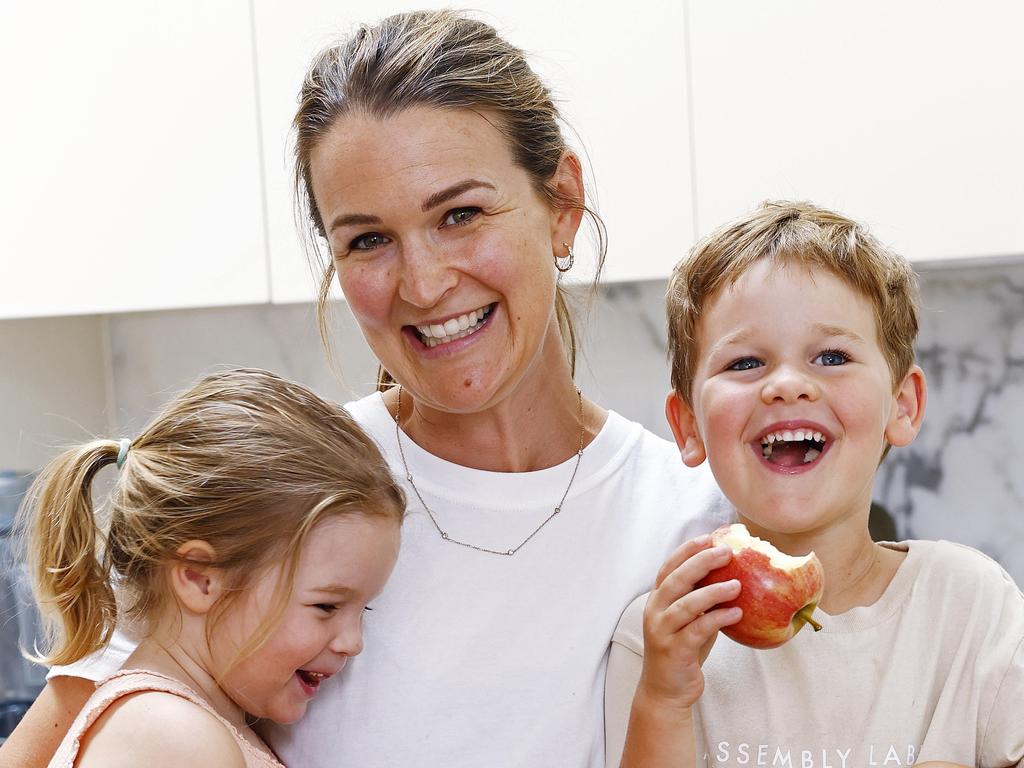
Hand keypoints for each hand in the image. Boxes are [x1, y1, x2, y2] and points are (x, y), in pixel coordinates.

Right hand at [636, 535, 742, 711]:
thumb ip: (700, 600)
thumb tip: (731, 575)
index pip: (668, 567)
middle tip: (726, 552)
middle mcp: (655, 611)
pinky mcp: (674, 650)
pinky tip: (736, 613)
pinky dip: (717, 619)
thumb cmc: (683, 650)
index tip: (708, 537)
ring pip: (686, 604)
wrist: (666, 691)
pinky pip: (697, 629)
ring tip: (736, 585)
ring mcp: (662, 631)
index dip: (686, 551)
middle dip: (701, 562)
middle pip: (676, 580)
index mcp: (657, 600)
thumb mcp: (689, 620)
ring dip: (713, 592)